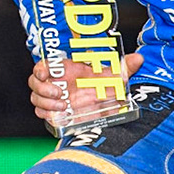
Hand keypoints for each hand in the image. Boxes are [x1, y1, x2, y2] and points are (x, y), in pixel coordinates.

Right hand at [28, 51, 142, 127]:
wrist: (102, 106)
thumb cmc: (105, 87)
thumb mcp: (114, 76)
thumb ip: (124, 67)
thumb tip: (139, 58)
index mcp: (64, 70)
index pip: (42, 66)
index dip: (40, 69)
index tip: (45, 73)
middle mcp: (55, 83)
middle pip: (35, 83)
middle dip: (43, 89)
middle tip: (59, 94)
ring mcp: (53, 97)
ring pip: (36, 98)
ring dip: (45, 102)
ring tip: (63, 107)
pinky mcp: (53, 112)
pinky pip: (40, 111)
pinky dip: (46, 113)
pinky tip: (59, 114)